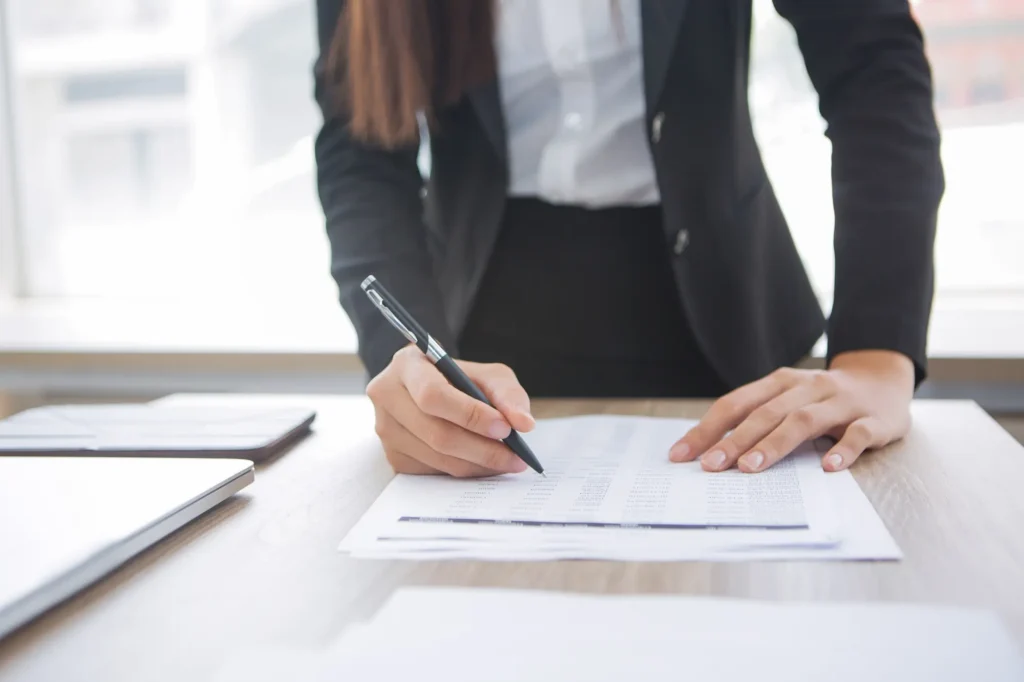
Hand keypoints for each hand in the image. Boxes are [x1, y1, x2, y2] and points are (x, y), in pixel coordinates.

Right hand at [367, 345, 534, 476]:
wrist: (430, 388)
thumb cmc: (459, 379)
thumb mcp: (487, 375)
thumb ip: (507, 394)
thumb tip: (523, 423)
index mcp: (406, 365)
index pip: (433, 395)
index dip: (470, 415)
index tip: (504, 428)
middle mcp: (387, 396)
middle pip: (435, 432)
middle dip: (482, 448)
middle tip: (515, 456)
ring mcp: (385, 429)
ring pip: (436, 457)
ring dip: (477, 464)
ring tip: (507, 461)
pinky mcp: (392, 455)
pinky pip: (432, 471)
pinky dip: (464, 470)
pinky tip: (483, 464)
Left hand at [668, 350, 914, 472]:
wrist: (883, 380)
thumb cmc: (822, 399)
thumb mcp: (787, 400)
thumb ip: (756, 418)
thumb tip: (710, 450)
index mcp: (780, 382)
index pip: (736, 403)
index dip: (707, 428)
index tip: (681, 454)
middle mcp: (807, 387)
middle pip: (766, 413)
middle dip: (735, 441)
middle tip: (711, 466)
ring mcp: (841, 402)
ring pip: (803, 421)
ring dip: (775, 445)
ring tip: (751, 468)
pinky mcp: (874, 419)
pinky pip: (858, 434)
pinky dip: (843, 449)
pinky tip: (828, 467)